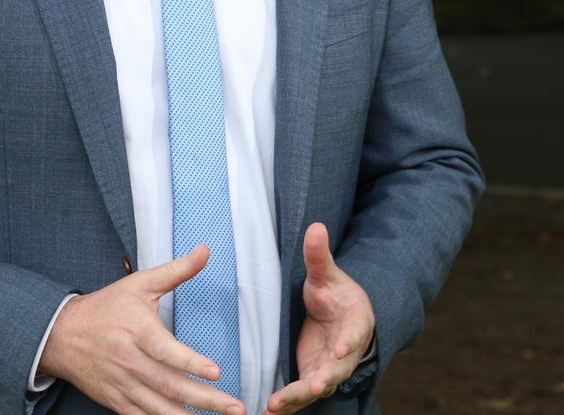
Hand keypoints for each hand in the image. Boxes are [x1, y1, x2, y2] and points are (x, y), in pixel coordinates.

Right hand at [40, 244, 245, 414]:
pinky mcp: (118, 402)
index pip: (166, 351)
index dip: (190, 362)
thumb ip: (176, 270)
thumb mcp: (140, 283)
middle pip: (171, 386)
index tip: (216, 372)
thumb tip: (205, 251)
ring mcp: (125, 386)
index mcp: (139, 331)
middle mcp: (132, 362)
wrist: (64, 335)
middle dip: (206, 400)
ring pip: (161, 409)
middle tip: (235, 408)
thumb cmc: (107, 307)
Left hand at [267, 224, 374, 412]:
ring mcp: (328, 368)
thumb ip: (319, 256)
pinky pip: (299, 394)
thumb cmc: (336, 294)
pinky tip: (267, 409)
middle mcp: (345, 352)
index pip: (354, 334)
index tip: (340, 348)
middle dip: (325, 378)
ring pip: (315, 387)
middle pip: (336, 369)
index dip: (348, 342)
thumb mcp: (327, 274)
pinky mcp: (310, 377)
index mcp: (356, 324)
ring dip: (298, 397)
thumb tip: (315, 225)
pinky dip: (286, 403)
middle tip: (315, 385)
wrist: (339, 317)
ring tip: (277, 405)